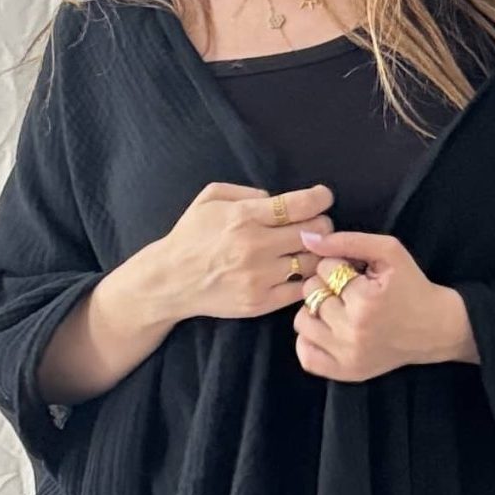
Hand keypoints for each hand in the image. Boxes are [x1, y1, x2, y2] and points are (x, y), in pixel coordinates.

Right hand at [139, 181, 335, 323]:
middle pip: (313, 233)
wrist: (171, 280)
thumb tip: (278, 199)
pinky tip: (302, 272)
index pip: (299, 205)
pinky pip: (300, 290)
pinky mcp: (261, 302)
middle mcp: (255, 247)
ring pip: (312, 263)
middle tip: (318, 226)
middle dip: (322, 225)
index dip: (320, 198)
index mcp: (244, 217)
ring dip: (318, 254)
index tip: (323, 198)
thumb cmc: (192, 236)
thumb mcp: (210, 198)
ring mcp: (260, 277)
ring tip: (311, 250)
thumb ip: (247, 192)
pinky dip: (308, 280)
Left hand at [291, 228, 477, 379]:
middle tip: (348, 291)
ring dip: (315, 311)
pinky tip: (328, 331)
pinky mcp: (345, 372)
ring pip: (302, 322)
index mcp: (364, 301)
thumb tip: (306, 238)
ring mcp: (347, 356)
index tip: (357, 273)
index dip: (338, 264)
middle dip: (326, 285)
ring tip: (338, 310)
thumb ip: (347, 241)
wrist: (435, 328)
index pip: (324, 269)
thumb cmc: (411, 286)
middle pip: (311, 294)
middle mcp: (352, 332)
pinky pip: (306, 357)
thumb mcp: (388, 251)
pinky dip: (310, 341)